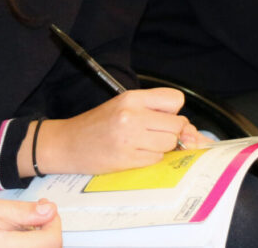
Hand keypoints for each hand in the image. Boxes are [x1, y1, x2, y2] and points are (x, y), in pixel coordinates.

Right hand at [24, 88, 197, 175]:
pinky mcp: (126, 159)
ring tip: (142, 143)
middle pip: (176, 125)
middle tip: (154, 134)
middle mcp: (132, 116)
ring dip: (162, 147)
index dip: (174, 111)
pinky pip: (155, 159)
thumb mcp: (124, 105)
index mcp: (132, 98)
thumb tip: (189, 130)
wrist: (67, 144)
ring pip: (169, 144)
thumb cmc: (98, 124)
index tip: (164, 116)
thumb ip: (155, 111)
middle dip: (171, 132)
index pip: (175, 100)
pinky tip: (135, 153)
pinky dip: (150, 158)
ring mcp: (129, 139)